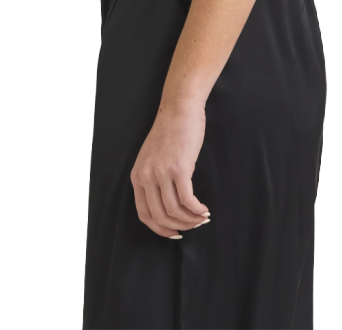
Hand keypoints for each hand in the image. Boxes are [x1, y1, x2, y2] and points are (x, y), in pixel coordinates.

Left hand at [130, 99, 210, 237]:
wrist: (179, 109)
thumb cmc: (170, 131)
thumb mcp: (152, 156)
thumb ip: (154, 177)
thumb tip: (166, 203)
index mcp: (137, 176)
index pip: (144, 214)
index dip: (159, 229)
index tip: (174, 233)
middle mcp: (146, 177)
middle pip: (160, 216)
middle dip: (178, 226)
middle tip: (193, 226)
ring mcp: (161, 173)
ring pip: (175, 210)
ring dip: (190, 219)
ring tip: (202, 218)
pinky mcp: (179, 169)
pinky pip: (187, 200)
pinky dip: (197, 210)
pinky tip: (204, 210)